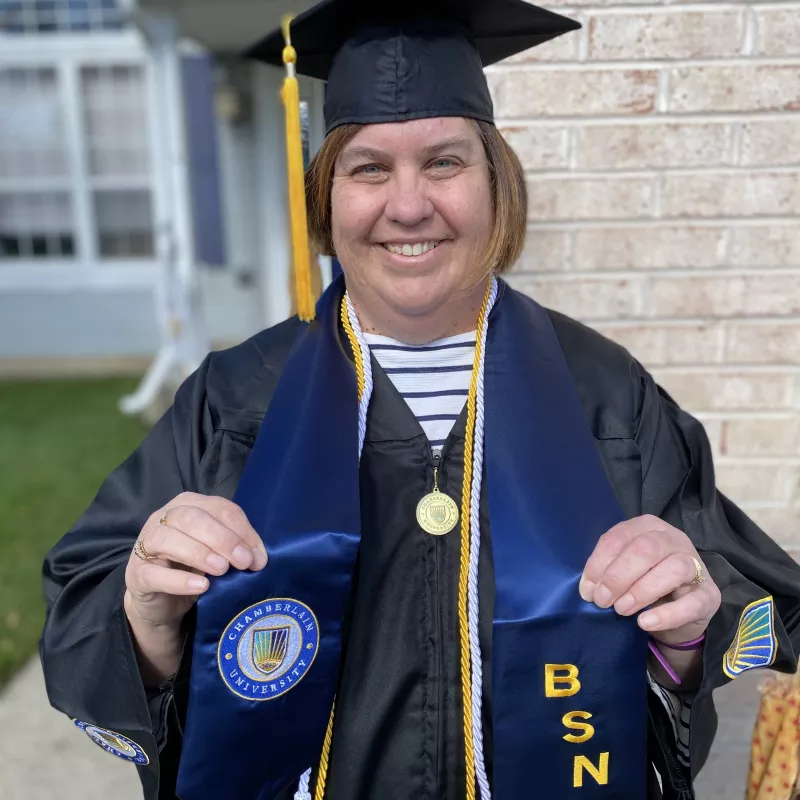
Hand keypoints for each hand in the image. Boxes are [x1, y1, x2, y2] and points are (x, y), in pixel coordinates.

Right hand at [124, 492, 267, 631]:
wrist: (162, 602)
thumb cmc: (193, 569)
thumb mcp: (217, 553)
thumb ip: (236, 548)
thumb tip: (259, 558)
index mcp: (188, 505)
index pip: (219, 508)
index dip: (241, 530)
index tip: (258, 556)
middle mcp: (164, 517)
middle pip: (192, 518)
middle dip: (222, 538)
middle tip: (243, 561)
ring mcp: (146, 543)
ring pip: (168, 538)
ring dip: (199, 552)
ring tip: (222, 569)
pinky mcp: (136, 573)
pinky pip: (154, 573)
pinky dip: (179, 579)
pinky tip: (201, 586)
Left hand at [579, 515, 720, 647]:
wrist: (677, 613)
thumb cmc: (644, 583)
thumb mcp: (623, 573)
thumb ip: (607, 573)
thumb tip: (589, 589)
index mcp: (647, 527)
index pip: (620, 537)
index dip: (600, 563)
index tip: (587, 590)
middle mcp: (674, 539)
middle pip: (646, 549)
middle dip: (618, 576)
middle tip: (602, 600)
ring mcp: (696, 565)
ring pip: (673, 569)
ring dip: (641, 591)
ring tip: (621, 610)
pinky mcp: (710, 594)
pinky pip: (692, 603)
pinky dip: (666, 614)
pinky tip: (644, 623)